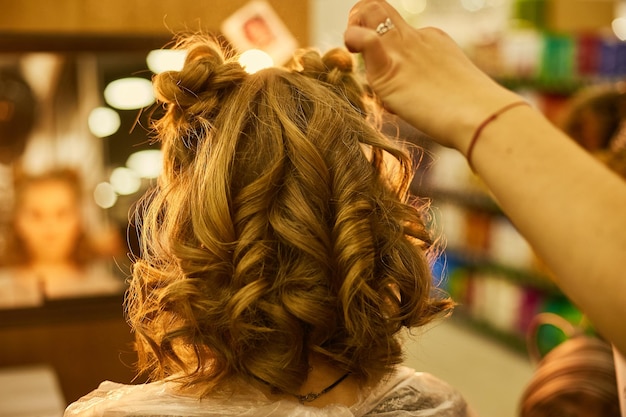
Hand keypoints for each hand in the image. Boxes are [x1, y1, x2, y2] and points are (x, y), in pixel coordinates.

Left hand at [344, 0, 519, 151]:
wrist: (482, 118)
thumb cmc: (473, 115)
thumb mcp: (450, 93)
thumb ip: (431, 92)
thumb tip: (428, 108)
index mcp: (432, 42)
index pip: (396, 33)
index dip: (381, 48)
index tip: (385, 79)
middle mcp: (417, 38)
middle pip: (380, 10)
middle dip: (360, 19)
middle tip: (355, 45)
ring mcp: (404, 49)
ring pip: (370, 11)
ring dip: (353, 26)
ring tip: (352, 49)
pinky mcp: (391, 67)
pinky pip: (365, 39)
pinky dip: (353, 38)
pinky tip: (353, 51)